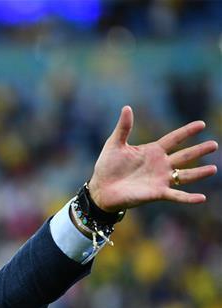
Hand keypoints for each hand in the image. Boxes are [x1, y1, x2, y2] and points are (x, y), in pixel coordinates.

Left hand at [89, 106, 216, 211]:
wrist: (100, 189)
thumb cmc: (107, 167)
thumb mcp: (114, 144)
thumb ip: (123, 128)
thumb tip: (126, 107)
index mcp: (152, 151)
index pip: (174, 139)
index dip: (187, 131)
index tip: (201, 124)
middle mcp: (160, 164)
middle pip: (185, 155)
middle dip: (199, 150)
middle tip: (214, 144)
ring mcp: (160, 179)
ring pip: (184, 175)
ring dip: (199, 173)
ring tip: (213, 169)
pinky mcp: (157, 193)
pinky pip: (176, 195)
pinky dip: (188, 198)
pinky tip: (202, 198)